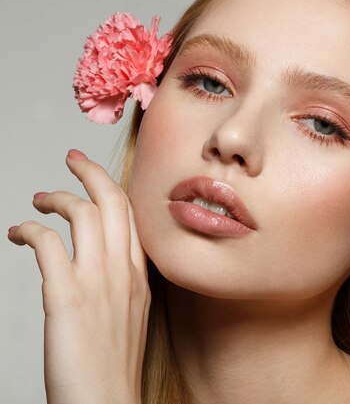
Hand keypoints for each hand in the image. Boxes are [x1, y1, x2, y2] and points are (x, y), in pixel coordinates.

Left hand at [7, 149, 148, 403]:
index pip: (133, 217)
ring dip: (58, 197)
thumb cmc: (113, 367)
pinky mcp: (67, 297)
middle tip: (73, 159)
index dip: (113, 187)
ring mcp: (99, 282)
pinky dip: (30, 229)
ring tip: (39, 199)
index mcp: (142, 277)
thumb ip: (123, 284)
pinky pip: (48, 244)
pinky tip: (18, 233)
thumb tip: (105, 265)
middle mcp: (125, 272)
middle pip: (113, 203)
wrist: (107, 403)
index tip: (96, 174)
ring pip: (84, 214)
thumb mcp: (131, 317)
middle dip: (91, 173)